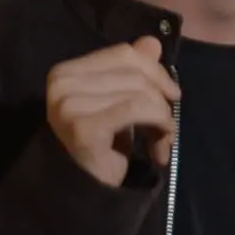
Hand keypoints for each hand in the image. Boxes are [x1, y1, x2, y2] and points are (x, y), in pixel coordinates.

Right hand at [46, 36, 180, 186]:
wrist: (83, 193)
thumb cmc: (102, 147)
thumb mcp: (121, 102)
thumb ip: (134, 71)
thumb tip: (152, 42)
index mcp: (65, 72)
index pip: (123, 54)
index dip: (155, 71)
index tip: (172, 94)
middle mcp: (61, 84)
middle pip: (134, 72)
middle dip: (161, 99)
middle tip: (168, 126)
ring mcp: (69, 105)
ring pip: (140, 92)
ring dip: (163, 118)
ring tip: (163, 141)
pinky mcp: (84, 127)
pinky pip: (137, 109)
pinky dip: (160, 125)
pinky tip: (160, 148)